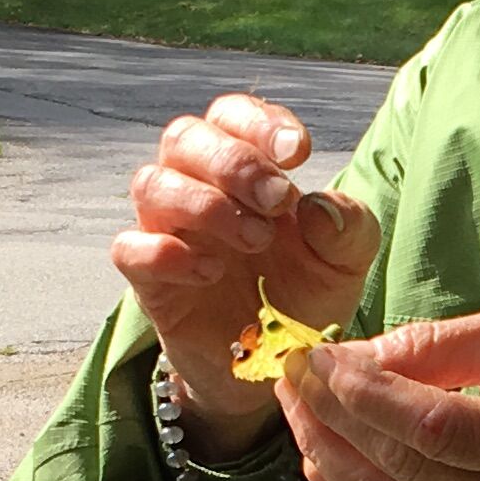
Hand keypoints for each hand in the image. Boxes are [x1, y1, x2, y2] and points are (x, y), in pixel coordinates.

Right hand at [118, 92, 378, 457]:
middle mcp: (199, 189)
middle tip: (278, 201)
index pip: (231, 115)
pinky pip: (129, 248)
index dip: (258, 123)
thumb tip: (319, 206)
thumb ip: (350, 227)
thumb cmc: (307, 293)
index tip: (298, 153)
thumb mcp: (347, 261)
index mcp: (246, 169)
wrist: (280, 365)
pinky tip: (210, 272)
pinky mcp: (150, 281)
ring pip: (150, 184)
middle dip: (234, 162)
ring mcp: (169, 232)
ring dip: (203, 204)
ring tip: (256, 240)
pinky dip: (163, 252)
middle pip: (184, 137)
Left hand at [276, 305, 479, 480]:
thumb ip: (445, 344)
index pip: (441, 429)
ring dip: (327, 449)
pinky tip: (321, 443)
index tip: (324, 357)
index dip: (373, 395)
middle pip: (403, 466)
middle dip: (334, 414)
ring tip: (294, 402)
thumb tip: (357, 358)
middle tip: (294, 370)